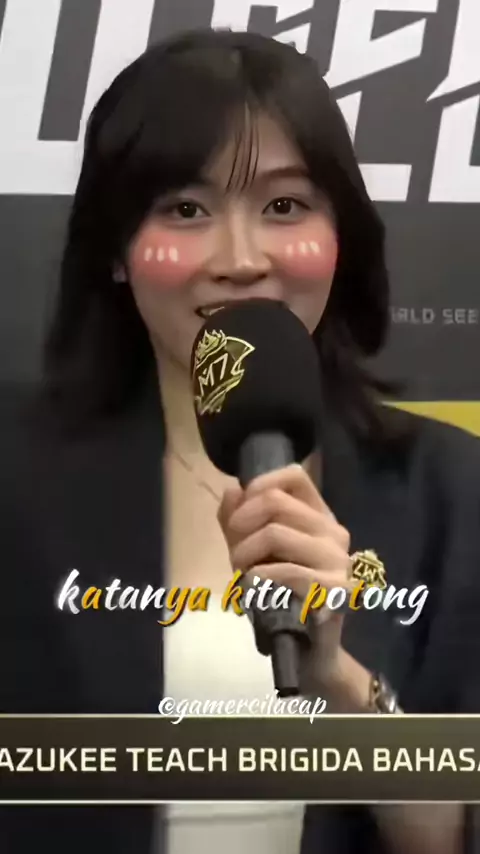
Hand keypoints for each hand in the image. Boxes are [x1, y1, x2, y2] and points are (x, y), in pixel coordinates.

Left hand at [217, 463, 354, 695]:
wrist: (309, 652)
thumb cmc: (281, 599)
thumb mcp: (255, 554)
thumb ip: (239, 522)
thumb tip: (231, 491)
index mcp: (320, 517)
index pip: (295, 476)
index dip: (260, 484)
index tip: (240, 513)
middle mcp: (334, 532)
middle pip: (275, 502)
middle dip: (241, 525)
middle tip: (234, 555)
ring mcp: (338, 560)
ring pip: (274, 532)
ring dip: (244, 555)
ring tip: (241, 577)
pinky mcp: (335, 590)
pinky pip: (285, 570)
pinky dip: (257, 579)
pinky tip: (253, 592)